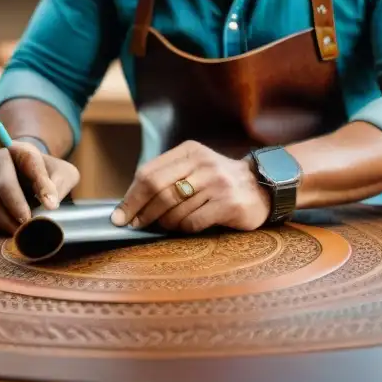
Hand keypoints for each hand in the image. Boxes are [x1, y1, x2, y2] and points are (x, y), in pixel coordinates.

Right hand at [0, 141, 79, 234]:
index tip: (51, 206)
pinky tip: (10, 229)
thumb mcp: (63, 174)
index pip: (29, 163)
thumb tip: (49, 204)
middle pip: (3, 184)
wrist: (27, 177)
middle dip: (17, 208)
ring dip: (6, 221)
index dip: (40, 184)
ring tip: (22, 232)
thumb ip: (60, 184)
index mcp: (21, 149)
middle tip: (30, 224)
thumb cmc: (48, 174)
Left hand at [111, 140, 270, 232]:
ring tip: (166, 225)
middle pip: (157, 190)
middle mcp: (203, 164)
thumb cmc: (218, 181)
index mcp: (189, 152)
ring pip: (174, 210)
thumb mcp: (194, 167)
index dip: (131, 197)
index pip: (149, 173)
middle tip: (134, 226)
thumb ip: (166, 177)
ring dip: (164, 223)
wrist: (262, 187)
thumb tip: (131, 203)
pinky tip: (187, 227)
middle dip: (140, 212)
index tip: (120, 215)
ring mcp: (217, 183)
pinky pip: (192, 222)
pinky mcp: (228, 204)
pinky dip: (183, 229)